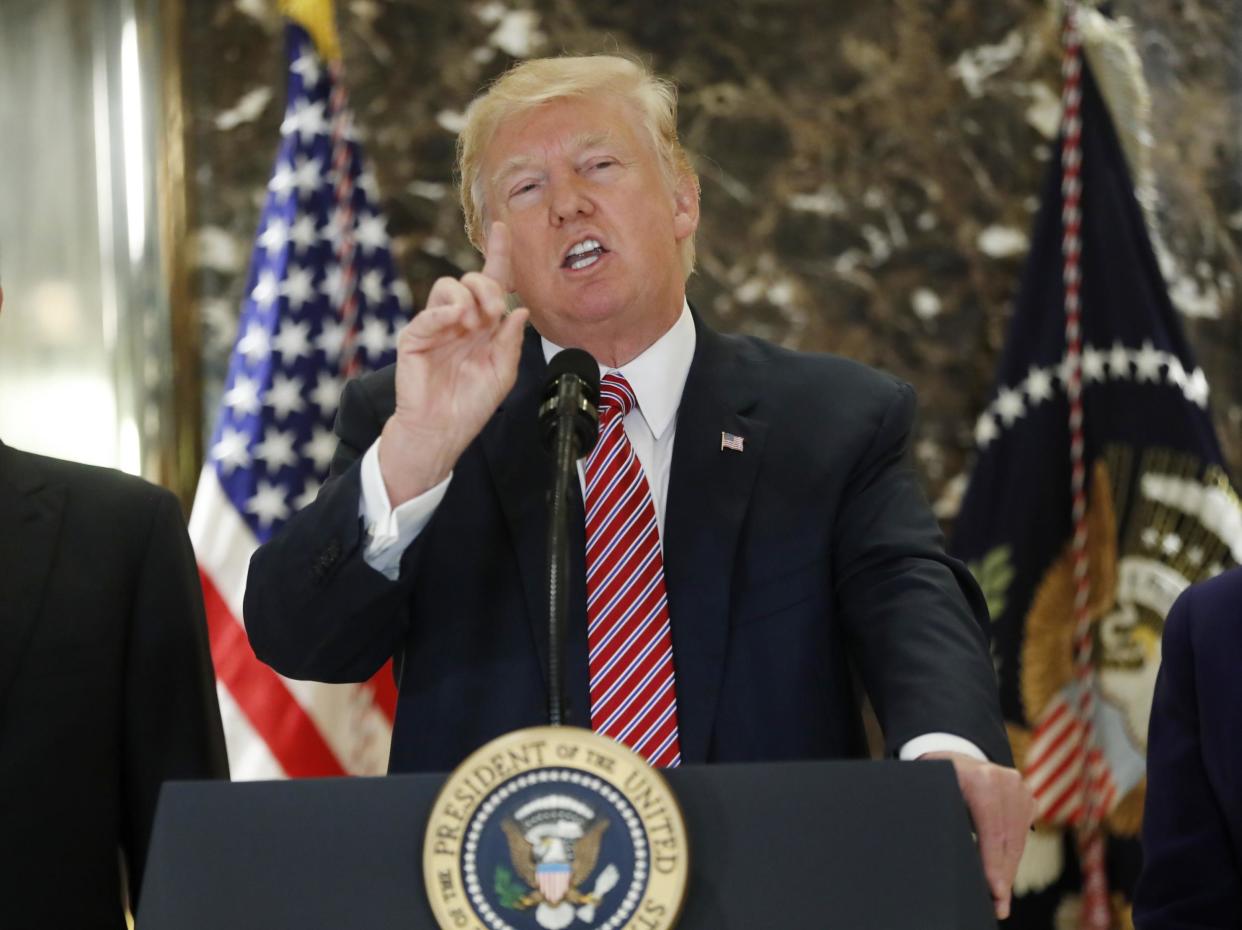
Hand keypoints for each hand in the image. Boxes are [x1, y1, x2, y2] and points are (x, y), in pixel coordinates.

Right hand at [380, 221, 528, 504]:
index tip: (501, 227)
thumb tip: (520, 311)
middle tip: (496, 314)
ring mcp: (436, 326)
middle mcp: (460, 320)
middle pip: (473, 280)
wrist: (442, 430)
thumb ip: (511, 342)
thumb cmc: (471, 405)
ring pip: (449, 287)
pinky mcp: (415, 336)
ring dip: (468, 300)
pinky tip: (456, 324)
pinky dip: (444, 313)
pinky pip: (430, 312)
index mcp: (484, 326)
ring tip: (475, 326)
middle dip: (489, 289)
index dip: (498, 254)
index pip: (492, 282)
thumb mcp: (502, 373)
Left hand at [920, 751, 1034, 919]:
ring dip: (1009, 868)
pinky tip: (1003, 873)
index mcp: (979, 778)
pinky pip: (1023, 833)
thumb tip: (945, 858)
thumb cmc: (936, 779)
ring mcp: (1020, 787)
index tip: (994, 890)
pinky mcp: (1028, 797)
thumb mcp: (933, 791)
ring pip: (1018, 838)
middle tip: (998, 904)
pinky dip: (1013, 854)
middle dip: (1003, 874)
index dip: (993, 862)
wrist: (953, 755)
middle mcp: (1005, 779)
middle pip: (1008, 838)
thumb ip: (942, 816)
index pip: (991, 829)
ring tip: (1000, 895)